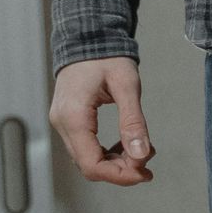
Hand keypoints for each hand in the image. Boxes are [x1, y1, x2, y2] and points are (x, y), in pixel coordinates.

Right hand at [49, 55, 154, 186]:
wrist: (88, 37)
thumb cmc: (107, 56)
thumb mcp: (126, 85)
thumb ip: (133, 121)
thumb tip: (142, 156)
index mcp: (73, 116)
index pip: (92, 164)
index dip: (120, 175)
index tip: (146, 171)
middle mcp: (62, 124)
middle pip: (88, 166)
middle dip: (121, 170)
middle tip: (149, 163)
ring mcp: (62, 123)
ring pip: (87, 160)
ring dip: (116, 162)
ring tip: (142, 151)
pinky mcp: (68, 121)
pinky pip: (85, 148)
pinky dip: (107, 152)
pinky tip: (126, 143)